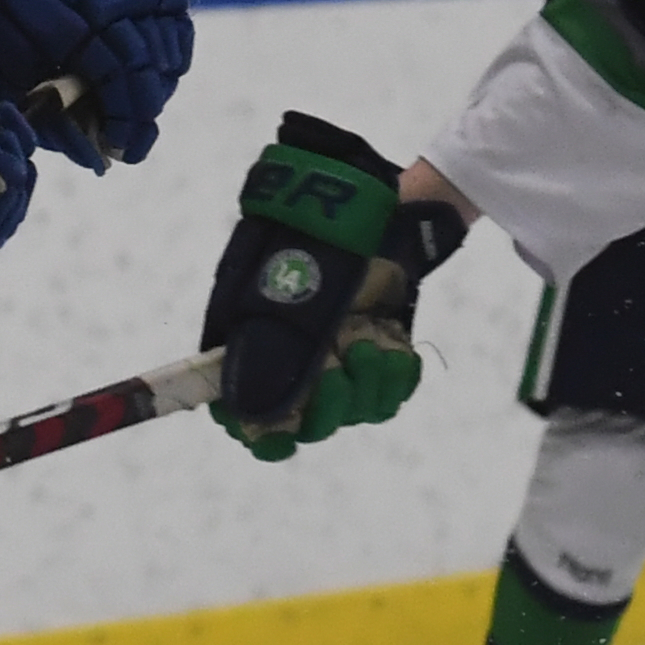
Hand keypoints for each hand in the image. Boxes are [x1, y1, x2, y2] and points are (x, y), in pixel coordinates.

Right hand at [198, 112, 468, 460]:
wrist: (368, 207)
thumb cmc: (314, 240)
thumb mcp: (283, 291)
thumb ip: (270, 352)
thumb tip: (250, 414)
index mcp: (255, 348)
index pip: (248, 421)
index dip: (264, 436)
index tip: (286, 432)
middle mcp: (295, 362)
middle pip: (307, 425)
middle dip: (326, 407)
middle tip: (336, 370)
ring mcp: (339, 361)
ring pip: (353, 412)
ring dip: (366, 386)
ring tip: (370, 342)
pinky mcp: (378, 355)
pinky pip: (390, 394)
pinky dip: (396, 377)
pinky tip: (396, 349)